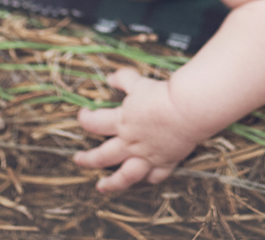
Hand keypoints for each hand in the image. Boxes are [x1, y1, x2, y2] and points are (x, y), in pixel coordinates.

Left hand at [74, 68, 206, 192]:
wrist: (187, 110)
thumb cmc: (161, 96)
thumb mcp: (139, 83)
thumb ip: (123, 80)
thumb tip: (110, 77)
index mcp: (121, 123)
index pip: (94, 123)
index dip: (85, 119)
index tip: (82, 116)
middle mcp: (130, 143)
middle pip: (103, 156)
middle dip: (88, 159)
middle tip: (78, 160)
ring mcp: (147, 156)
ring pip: (125, 176)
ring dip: (112, 183)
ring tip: (102, 186)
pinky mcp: (165, 161)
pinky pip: (154, 176)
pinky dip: (147, 179)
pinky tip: (142, 180)